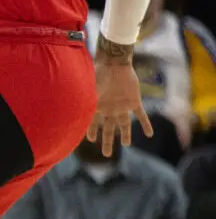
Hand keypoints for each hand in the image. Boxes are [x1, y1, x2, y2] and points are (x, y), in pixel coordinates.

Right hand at [87, 36, 152, 155]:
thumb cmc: (98, 75)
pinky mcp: (134, 101)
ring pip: (125, 124)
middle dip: (108, 141)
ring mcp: (122, 105)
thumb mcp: (88, 92)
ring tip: (126, 144)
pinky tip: (150, 134)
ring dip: (126, 134)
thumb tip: (69, 114)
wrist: (114, 63)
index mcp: (98, 106)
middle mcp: (110, 108)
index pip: (93, 123)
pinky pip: (141, 116)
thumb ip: (83, 103)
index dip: (91, 132)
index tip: (90, 140)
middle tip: (107, 154)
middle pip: (109, 128)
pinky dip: (146, 125)